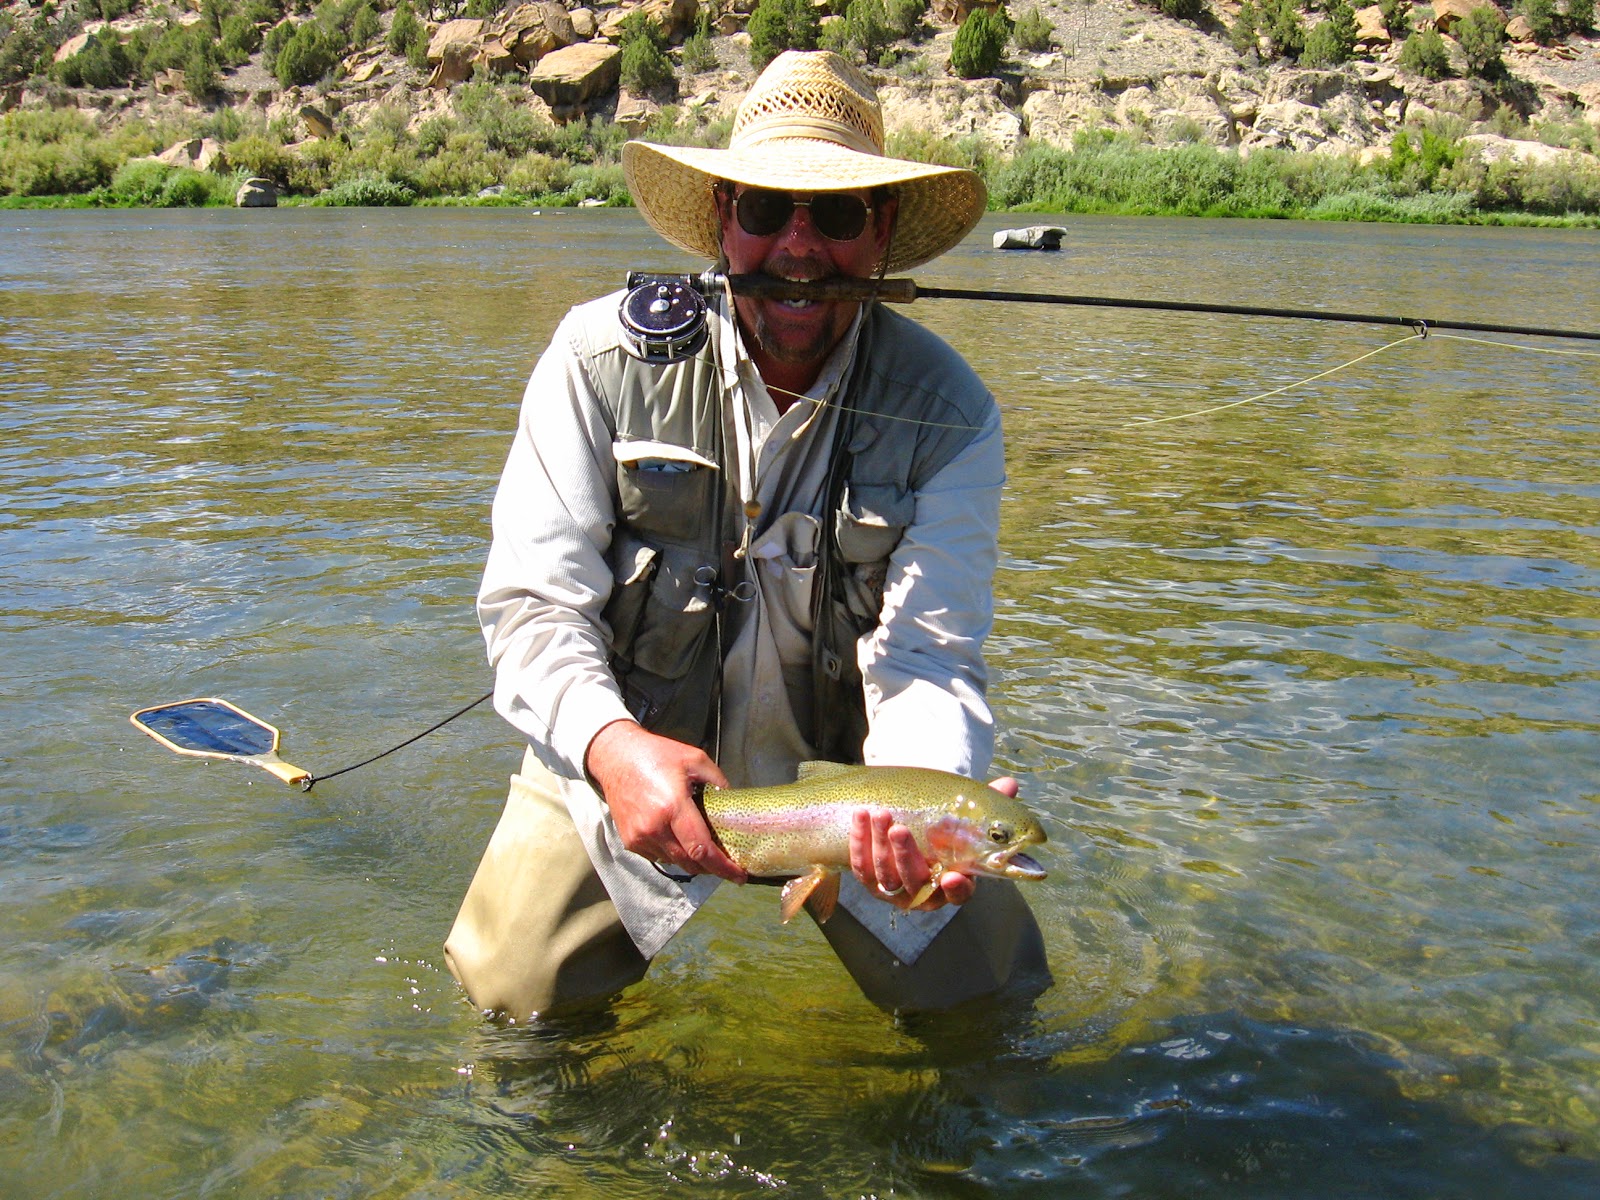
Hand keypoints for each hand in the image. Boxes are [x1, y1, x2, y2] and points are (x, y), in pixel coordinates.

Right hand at [584, 720, 746, 882]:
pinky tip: (679, 839)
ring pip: (674, 862)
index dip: (723, 866)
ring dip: (692, 860)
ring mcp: (639, 837)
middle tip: (728, 866)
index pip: (701, 849)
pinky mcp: (630, 841)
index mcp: (673, 807)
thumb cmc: (656, 755)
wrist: (615, 757)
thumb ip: (718, 781)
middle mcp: (654, 827)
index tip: (740, 875)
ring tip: (704, 848)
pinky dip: (673, 853)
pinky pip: (658, 856)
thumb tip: (733, 803)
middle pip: (690, 862)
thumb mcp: (695, 758)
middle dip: (712, 869)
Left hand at [850, 776, 1019, 911]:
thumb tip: (1010, 784)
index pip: (959, 894)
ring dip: (880, 844)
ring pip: (885, 874)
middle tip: (899, 828)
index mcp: (953, 883)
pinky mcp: (870, 880)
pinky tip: (861, 815)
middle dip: (904, 855)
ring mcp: (895, 889)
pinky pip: (861, 865)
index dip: (956, 889)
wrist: (912, 828)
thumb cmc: (946, 827)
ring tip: (879, 814)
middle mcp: (924, 893)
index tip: (955, 876)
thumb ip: (988, 803)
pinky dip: (860, 841)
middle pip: (914, 882)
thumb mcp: (967, 816)